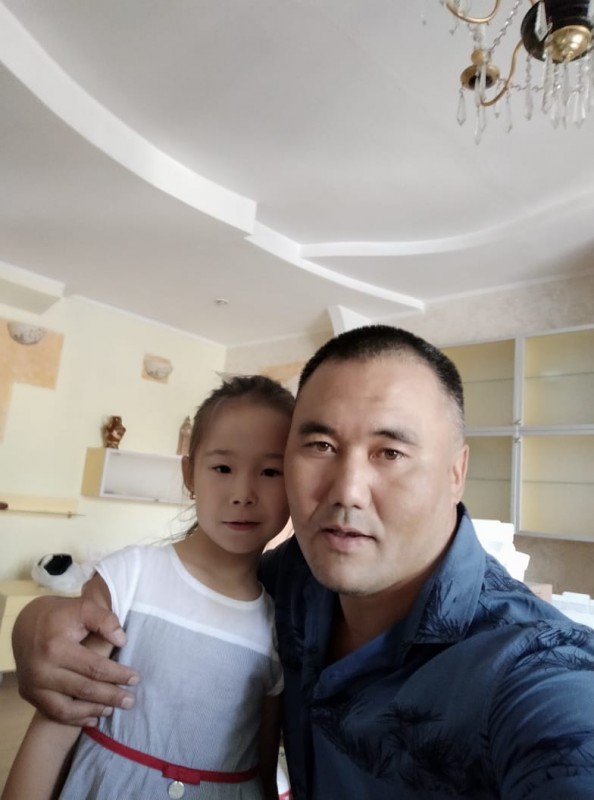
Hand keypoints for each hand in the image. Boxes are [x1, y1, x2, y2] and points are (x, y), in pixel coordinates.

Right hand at [12, 595, 138, 725]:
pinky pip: (54, 713)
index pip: (94, 667)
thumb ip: (104, 620)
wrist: (24, 624)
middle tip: (130, 701)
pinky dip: (74, 719)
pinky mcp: (29, 694)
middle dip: (110, 696)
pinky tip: (92, 718)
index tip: (136, 678)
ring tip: (113, 709)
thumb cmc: (60, 615)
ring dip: (94, 710)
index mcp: (56, 647)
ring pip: (68, 708)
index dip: (117, 674)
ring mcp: (33, 685)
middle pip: (83, 689)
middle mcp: (42, 670)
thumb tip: (122, 641)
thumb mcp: (82, 607)